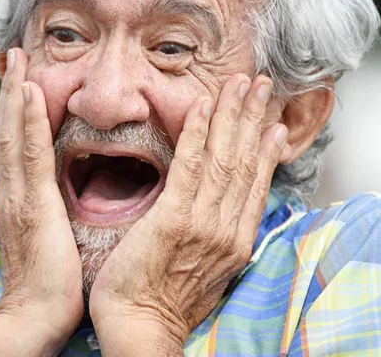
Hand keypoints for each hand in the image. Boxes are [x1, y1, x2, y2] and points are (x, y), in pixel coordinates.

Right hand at [0, 48, 82, 355]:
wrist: (36, 318)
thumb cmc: (49, 286)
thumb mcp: (46, 241)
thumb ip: (46, 214)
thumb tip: (54, 199)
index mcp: (19, 201)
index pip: (15, 148)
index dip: (14, 114)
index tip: (22, 82)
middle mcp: (12, 193)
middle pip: (6, 133)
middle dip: (10, 94)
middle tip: (15, 57)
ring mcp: (18, 197)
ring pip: (12, 135)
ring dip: (14, 95)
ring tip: (19, 60)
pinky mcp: (32, 206)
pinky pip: (30, 155)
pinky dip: (25, 121)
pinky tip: (29, 93)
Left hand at [89, 75, 287, 354]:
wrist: (138, 326)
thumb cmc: (160, 300)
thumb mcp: (203, 270)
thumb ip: (213, 238)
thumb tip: (215, 216)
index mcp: (233, 241)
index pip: (254, 185)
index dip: (264, 150)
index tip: (271, 124)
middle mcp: (227, 229)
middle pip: (246, 163)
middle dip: (254, 120)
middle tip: (261, 85)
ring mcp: (203, 223)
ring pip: (225, 159)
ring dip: (233, 116)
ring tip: (241, 84)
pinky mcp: (174, 219)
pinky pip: (190, 167)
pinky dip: (198, 134)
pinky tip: (203, 107)